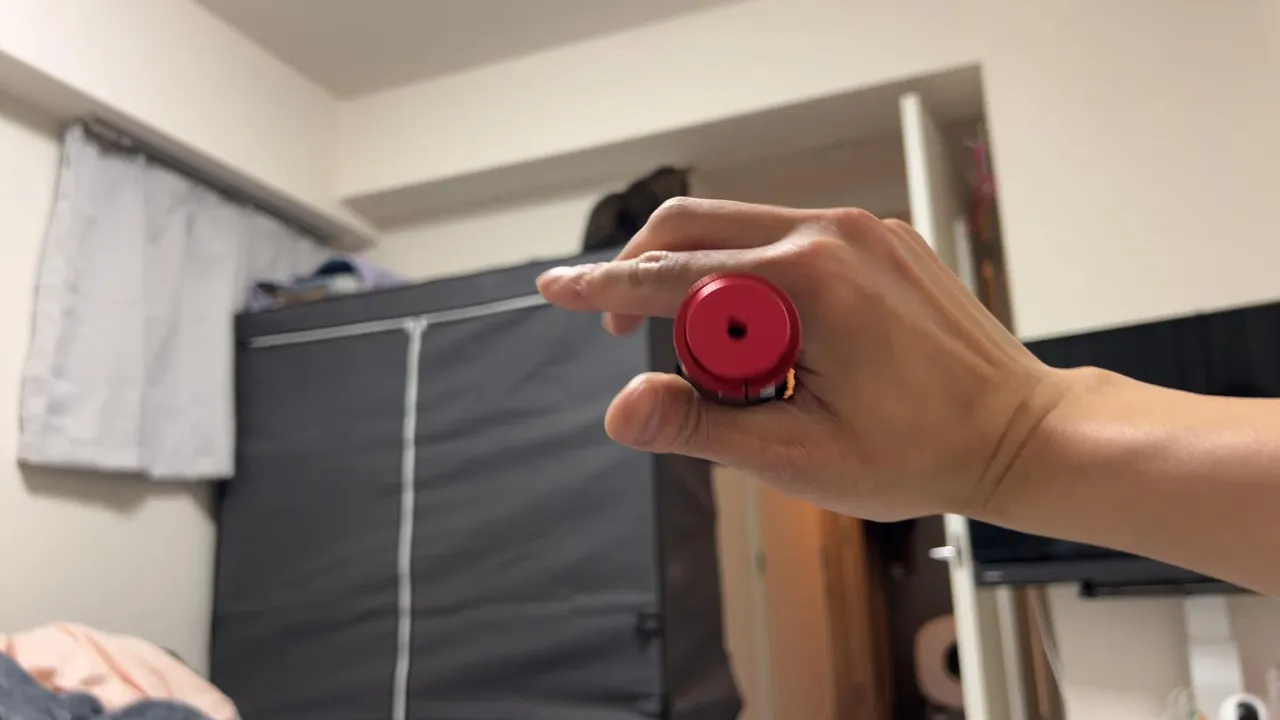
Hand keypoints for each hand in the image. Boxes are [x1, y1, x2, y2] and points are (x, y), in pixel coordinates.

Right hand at [536, 198, 1069, 520]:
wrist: (1019, 434)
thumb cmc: (920, 452)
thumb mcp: (798, 456)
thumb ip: (700, 427)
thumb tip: (620, 410)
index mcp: (807, 281)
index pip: (671, 275)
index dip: (603, 289)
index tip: (555, 289)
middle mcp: (831, 233)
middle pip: (695, 228)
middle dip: (647, 279)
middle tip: (633, 339)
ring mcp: (859, 228)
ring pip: (740, 232)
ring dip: (710, 290)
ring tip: (745, 370)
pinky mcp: (878, 237)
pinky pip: (789, 239)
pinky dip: (759, 283)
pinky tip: (785, 345)